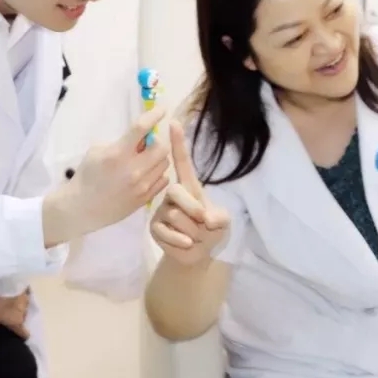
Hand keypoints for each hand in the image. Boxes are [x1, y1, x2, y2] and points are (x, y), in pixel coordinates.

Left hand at [0, 292, 29, 351]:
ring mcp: (25, 300)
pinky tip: (12, 296)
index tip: (20, 339)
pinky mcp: (24, 289)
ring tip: (10, 308)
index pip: (24, 333)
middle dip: (18, 321)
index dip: (23, 336)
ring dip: (18, 309)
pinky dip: (18, 298)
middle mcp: (24, 313)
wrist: (7, 282)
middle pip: (23, 320)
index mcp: (17, 322)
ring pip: (23, 308)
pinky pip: (22, 297)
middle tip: (10, 322)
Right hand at [45, 106, 170, 245]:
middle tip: (146, 146)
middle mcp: (133, 169)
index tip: (162, 109)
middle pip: (162, 147)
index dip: (154, 115)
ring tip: (145, 161)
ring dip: (157, 158)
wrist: (82, 209)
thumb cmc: (86, 177)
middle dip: (156, 142)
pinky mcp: (146, 198)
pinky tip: (146, 175)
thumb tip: (139, 138)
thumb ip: (119, 142)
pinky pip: (163, 180)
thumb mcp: (96, 152)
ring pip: (165, 163)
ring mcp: (141, 186)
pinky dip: (157, 174)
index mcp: (117, 154)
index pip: (141, 128)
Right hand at [149, 122, 229, 266]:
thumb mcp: (222, 222)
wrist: (198, 253)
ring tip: (195, 234)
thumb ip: (220, 217)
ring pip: (173, 215)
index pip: (182, 162)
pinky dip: (180, 240)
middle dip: (192, 208)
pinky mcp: (155, 228)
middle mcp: (172, 194)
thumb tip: (207, 218)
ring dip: (191, 229)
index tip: (173, 123)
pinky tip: (187, 243)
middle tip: (203, 221)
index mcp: (189, 186)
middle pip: (175, 191)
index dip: (178, 144)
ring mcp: (161, 211)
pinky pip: (166, 231)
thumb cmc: (211, 229)